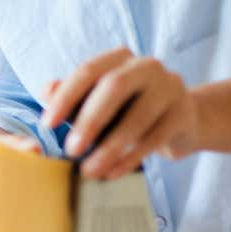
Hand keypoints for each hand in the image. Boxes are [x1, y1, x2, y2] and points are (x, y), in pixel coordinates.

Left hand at [41, 47, 200, 178]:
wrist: (179, 122)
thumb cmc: (126, 111)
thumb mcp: (95, 104)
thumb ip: (70, 100)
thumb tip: (46, 94)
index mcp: (119, 58)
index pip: (88, 71)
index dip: (65, 97)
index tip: (47, 125)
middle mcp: (146, 66)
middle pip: (115, 86)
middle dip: (90, 120)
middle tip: (71, 150)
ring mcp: (170, 87)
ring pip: (137, 117)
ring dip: (109, 148)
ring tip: (89, 171)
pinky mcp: (183, 113)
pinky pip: (154, 137)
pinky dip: (130, 158)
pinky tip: (112, 173)